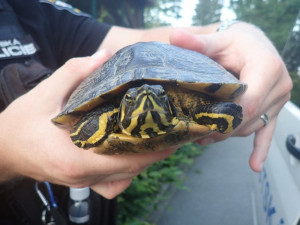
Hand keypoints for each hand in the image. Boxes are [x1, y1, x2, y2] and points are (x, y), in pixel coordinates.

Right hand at [0, 50, 174, 198]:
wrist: (3, 150)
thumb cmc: (20, 125)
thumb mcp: (44, 94)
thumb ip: (75, 73)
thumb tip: (104, 56)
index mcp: (75, 158)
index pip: (126, 159)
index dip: (154, 149)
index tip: (171, 133)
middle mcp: (83, 175)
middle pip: (131, 170)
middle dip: (155, 152)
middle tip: (171, 131)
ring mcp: (83, 181)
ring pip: (124, 177)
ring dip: (143, 161)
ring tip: (156, 140)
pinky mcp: (82, 180)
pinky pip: (113, 182)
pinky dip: (126, 169)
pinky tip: (129, 153)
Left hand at [170, 22, 291, 171]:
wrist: (251, 44)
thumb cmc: (236, 42)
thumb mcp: (218, 41)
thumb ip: (198, 42)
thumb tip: (175, 36)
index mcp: (267, 69)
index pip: (248, 103)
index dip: (226, 118)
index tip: (203, 123)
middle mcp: (278, 87)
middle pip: (248, 119)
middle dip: (222, 129)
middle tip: (196, 133)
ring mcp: (278, 100)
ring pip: (251, 127)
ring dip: (228, 134)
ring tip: (203, 137)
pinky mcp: (273, 108)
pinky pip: (268, 131)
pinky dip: (261, 149)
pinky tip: (254, 165)